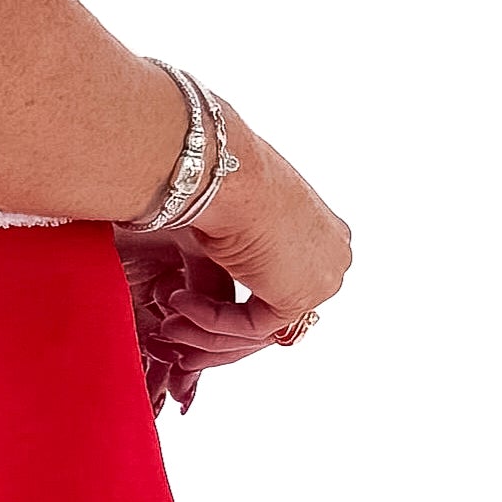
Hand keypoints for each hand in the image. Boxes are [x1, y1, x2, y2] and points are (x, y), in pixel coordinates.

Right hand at [185, 108, 351, 335]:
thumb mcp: (229, 224)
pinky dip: (211, 320)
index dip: (233, 302)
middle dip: (219, 327)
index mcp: (322, 229)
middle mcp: (331, 254)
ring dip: (206, 325)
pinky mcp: (300, 298)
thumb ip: (230, 260)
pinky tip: (179, 303)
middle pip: (271, 308)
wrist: (222, 173)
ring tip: (169, 318)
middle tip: (176, 327)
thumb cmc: (223, 177)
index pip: (279, 281)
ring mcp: (322, 277)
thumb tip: (201, 289)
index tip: (193, 304)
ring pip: (259, 321)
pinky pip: (251, 326)